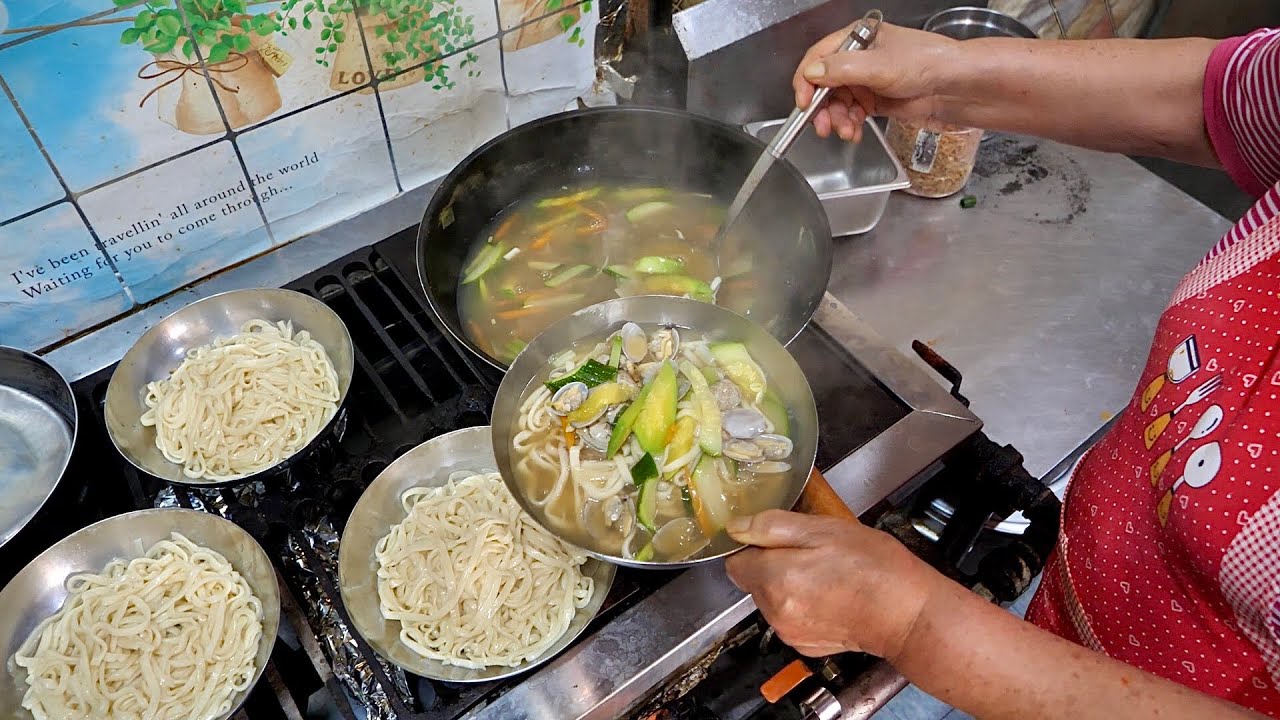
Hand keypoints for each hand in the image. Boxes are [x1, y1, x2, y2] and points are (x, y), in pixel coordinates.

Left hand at [724, 509, 941, 659]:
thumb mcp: (824, 530)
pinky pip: (790, 617)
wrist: (909, 615)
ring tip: (826, 572)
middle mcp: (775, 612)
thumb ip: (772, 527)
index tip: (776, 538)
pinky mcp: (806, 644)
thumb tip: (736, 528)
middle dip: (774, 564)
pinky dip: (803, 604)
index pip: (734, 561)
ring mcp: (790, 632)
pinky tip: (831, 594)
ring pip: (772, 598)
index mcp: (775, 579)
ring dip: (789, 584)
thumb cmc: (874, 568)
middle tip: (813, 551)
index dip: (753, 545)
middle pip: (753, 580)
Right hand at [794, 22, 955, 140]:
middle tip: (823, 126)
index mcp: (856, 39)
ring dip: (836, 120)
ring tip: (846, 131)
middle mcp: (857, 59)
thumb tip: (811, 74)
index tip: (804, 103)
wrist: (954, 87)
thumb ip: (841, 69)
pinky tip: (853, 132)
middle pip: (824, 85)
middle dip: (821, 108)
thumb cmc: (926, 63)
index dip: (807, 81)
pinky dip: (849, 125)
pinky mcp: (873, 101)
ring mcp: (865, 81)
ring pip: (836, 103)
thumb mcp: (879, 65)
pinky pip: (851, 114)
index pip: (818, 58)